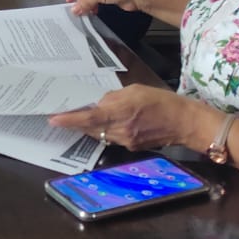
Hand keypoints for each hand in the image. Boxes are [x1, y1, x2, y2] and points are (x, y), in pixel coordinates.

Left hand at [48, 84, 213, 150]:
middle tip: (62, 115)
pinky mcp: (131, 148)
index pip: (90, 118)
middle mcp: (121, 130)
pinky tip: (105, 123)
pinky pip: (111, 139)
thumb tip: (98, 103)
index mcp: (122, 112)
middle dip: (76, 122)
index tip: (54, 119)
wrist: (185, 122)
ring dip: (90, 127)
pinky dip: (105, 131)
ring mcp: (126, 141)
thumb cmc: (162, 101)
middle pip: (91, 128)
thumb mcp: (135, 90)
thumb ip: (114, 97)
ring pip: (99, 135)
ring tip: (80, 117)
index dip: (70, 119)